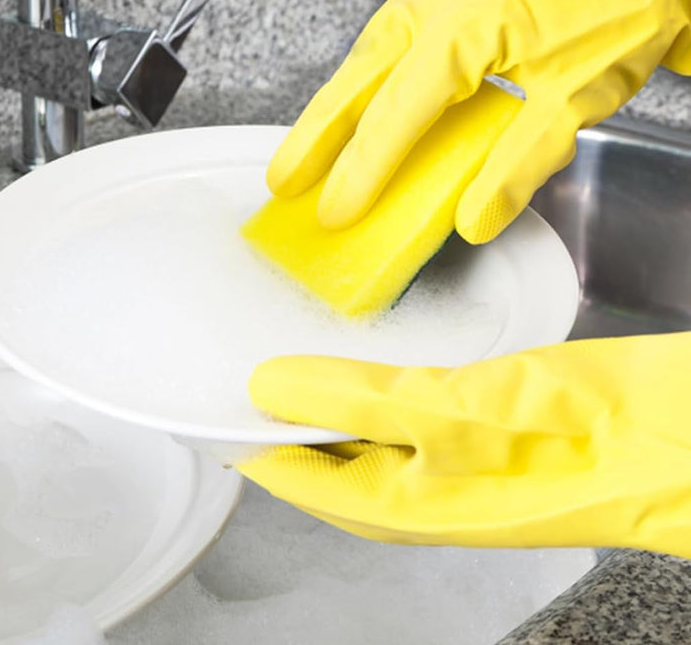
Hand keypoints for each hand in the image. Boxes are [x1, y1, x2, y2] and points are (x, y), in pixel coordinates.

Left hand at [239, 334, 690, 557]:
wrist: (670, 442)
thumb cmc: (570, 443)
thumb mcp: (442, 410)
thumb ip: (347, 397)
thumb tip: (266, 386)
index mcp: (386, 504)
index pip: (280, 471)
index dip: (236, 432)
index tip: (199, 395)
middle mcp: (403, 487)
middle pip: (309, 450)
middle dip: (268, 408)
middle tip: (229, 358)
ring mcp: (436, 457)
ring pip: (347, 425)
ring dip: (313, 389)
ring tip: (277, 341)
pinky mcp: (468, 424)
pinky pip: (391, 401)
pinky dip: (361, 375)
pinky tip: (357, 339)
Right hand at [268, 0, 690, 242]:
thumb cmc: (623, 14)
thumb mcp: (574, 103)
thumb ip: (519, 166)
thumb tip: (474, 219)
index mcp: (462, 32)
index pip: (393, 117)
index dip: (358, 171)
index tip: (334, 211)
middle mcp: (438, 7)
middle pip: (356, 79)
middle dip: (314, 134)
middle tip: (282, 180)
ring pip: (367, 53)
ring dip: (333, 101)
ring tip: (307, 144)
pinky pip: (391, 37)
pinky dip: (367, 73)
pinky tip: (362, 95)